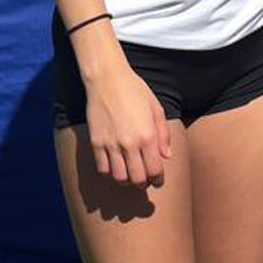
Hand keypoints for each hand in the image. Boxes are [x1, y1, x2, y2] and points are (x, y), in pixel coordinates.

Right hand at [85, 58, 171, 185]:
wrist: (107, 79)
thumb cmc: (135, 90)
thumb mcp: (156, 108)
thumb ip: (163, 134)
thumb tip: (166, 156)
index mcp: (147, 136)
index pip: (155, 170)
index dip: (158, 180)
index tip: (158, 180)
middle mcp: (129, 143)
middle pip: (137, 179)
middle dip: (143, 183)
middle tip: (144, 180)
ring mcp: (110, 144)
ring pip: (119, 178)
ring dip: (126, 180)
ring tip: (130, 174)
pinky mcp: (96, 142)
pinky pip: (102, 168)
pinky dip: (110, 172)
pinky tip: (115, 165)